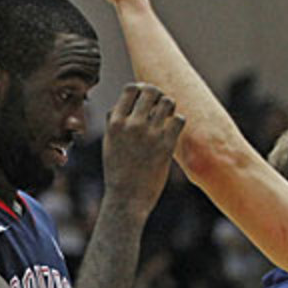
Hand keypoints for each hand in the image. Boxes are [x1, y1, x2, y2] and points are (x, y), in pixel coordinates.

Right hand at [102, 83, 184, 216]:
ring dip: (169, 107)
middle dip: (157, 95)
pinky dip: (178, 121)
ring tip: (167, 117)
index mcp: (115, 123)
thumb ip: (113, 123)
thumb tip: (119, 106)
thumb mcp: (108, 144)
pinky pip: (179, 119)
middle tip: (159, 106)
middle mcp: (132, 125)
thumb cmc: (117, 171)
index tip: (143, 98)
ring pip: (168, 102)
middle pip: (151, 91)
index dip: (140, 89)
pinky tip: (172, 130)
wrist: (127, 198)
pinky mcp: (166, 145)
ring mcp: (150, 134)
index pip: (131, 89)